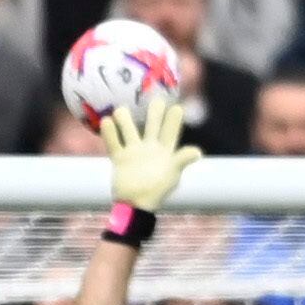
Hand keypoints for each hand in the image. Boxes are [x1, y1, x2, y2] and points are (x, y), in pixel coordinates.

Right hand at [102, 98, 202, 212]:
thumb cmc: (156, 190)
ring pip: (129, 131)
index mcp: (164, 151)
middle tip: (156, 98)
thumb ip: (182, 159)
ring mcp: (134, 152)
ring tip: (121, 109)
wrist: (135, 205)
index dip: (173, 121)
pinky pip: (114, 143)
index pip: (170, 132)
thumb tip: (197, 152)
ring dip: (125, 120)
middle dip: (154, 113)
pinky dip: (110, 133)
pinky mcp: (120, 158)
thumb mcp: (172, 174)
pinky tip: (106, 121)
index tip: (177, 107)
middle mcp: (149, 148)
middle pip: (151, 126)